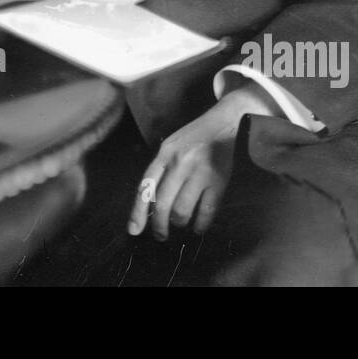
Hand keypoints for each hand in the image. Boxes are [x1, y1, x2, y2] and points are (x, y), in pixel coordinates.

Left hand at [128, 82, 274, 240]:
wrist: (223, 123)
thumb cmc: (194, 137)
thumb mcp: (171, 146)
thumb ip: (161, 169)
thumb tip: (151, 202)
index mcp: (164, 154)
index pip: (145, 186)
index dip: (138, 211)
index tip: (134, 230)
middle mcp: (179, 164)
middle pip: (162, 204)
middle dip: (159, 225)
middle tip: (160, 235)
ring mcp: (199, 173)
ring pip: (182, 210)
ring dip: (179, 223)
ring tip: (180, 224)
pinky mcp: (218, 181)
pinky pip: (206, 211)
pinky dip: (201, 224)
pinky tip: (198, 228)